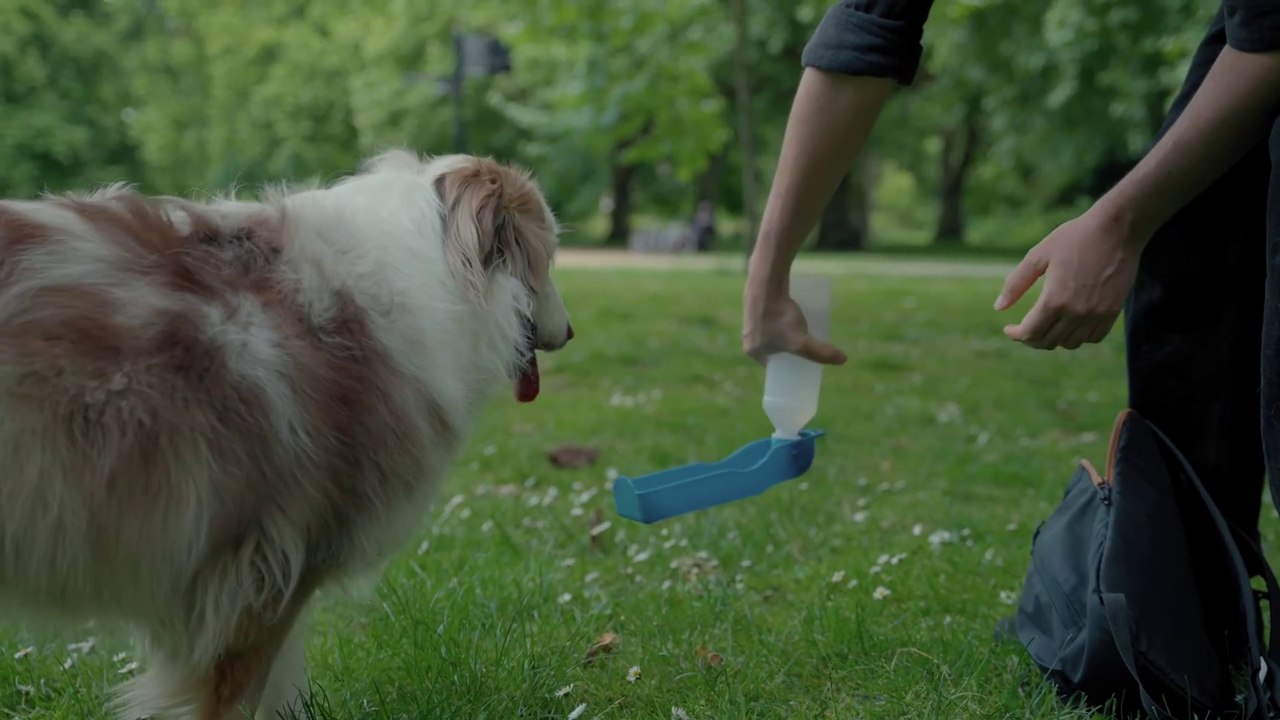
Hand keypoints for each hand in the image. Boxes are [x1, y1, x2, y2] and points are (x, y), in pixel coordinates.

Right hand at [742, 278, 847, 365]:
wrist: (766, 284)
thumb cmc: (779, 318)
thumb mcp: (801, 342)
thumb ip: (820, 353)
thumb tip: (843, 360)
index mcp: (752, 351)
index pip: (774, 365)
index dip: (790, 365)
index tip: (806, 361)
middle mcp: (748, 337)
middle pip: (775, 349)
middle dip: (791, 349)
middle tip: (809, 345)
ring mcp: (750, 320)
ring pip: (774, 333)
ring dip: (788, 333)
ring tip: (805, 330)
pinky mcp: (756, 304)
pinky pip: (772, 317)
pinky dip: (783, 319)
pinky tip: (796, 315)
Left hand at [994, 205, 1146, 349]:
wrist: (1118, 229)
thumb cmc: (1075, 237)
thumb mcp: (1038, 256)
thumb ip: (1016, 284)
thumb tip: (998, 308)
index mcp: (1054, 299)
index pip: (1030, 332)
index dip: (1016, 335)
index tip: (1009, 329)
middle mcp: (1076, 312)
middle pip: (1048, 341)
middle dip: (1031, 339)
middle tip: (1024, 328)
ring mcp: (1097, 314)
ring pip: (1070, 343)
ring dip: (1054, 339)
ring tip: (1046, 325)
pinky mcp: (1113, 311)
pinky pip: (1093, 337)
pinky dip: (1078, 336)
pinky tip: (1069, 324)